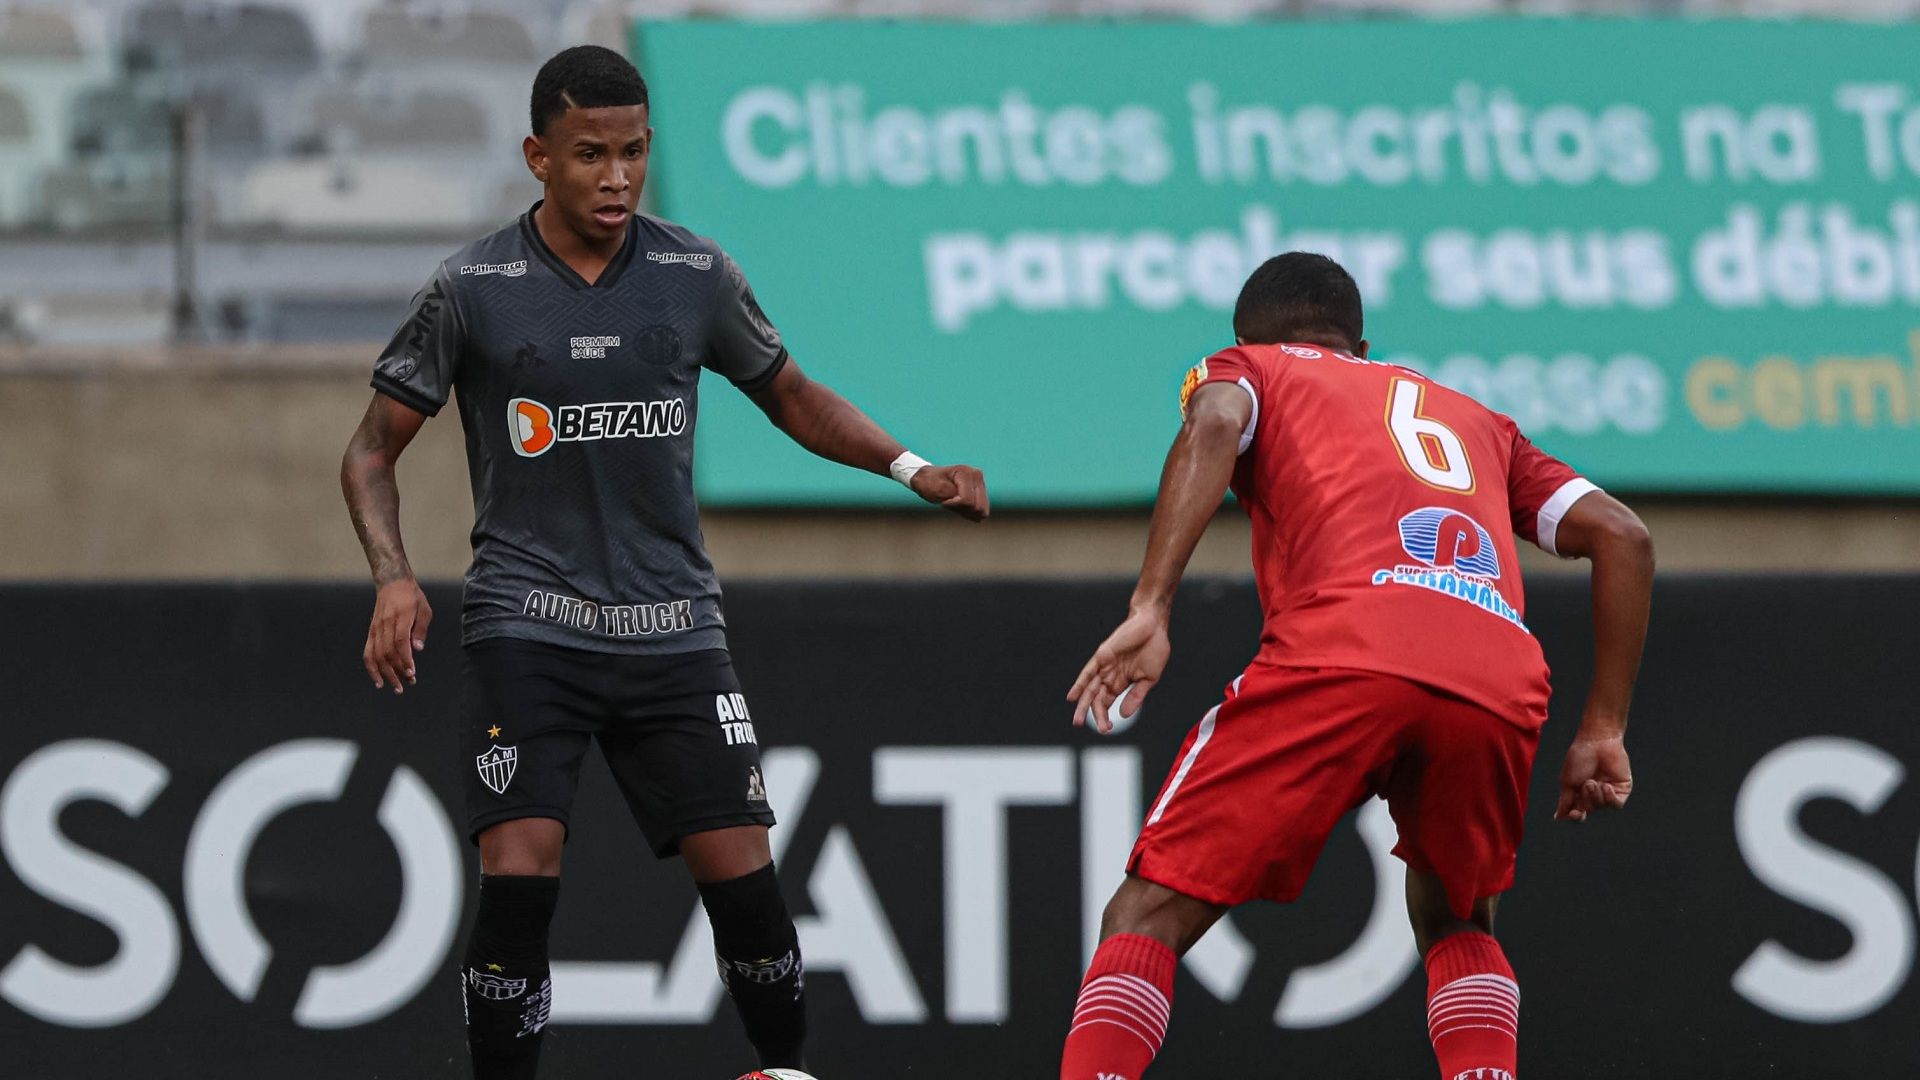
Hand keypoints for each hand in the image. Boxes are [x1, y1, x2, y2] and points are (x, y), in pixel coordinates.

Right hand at [364, 577, 431, 693]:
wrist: (392, 583)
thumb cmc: (412, 597)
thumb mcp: (424, 609)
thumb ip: (420, 629)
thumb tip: (417, 649)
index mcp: (400, 617)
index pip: (400, 642)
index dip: (404, 659)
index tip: (411, 672)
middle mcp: (385, 624)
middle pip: (388, 652)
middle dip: (397, 671)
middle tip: (409, 683)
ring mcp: (375, 629)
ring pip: (377, 655)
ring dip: (386, 674)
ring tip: (396, 687)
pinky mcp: (371, 632)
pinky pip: (368, 653)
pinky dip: (371, 668)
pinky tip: (378, 680)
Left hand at [910, 464, 988, 521]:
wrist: (929, 479)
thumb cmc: (929, 483)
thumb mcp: (937, 490)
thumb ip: (953, 495)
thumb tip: (968, 503)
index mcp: (965, 473)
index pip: (967, 500)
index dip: (953, 505)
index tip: (943, 501)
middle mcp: (977, 476)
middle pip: (978, 507)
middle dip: (963, 510)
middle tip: (949, 503)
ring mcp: (981, 483)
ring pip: (982, 510)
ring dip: (967, 512)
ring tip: (955, 504)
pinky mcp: (982, 491)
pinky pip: (982, 511)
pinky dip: (970, 512)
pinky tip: (960, 506)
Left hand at [1066, 610, 1170, 733]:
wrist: (1154, 626)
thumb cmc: (1154, 649)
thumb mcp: (1149, 679)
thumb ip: (1136, 696)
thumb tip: (1124, 715)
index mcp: (1122, 682)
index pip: (1108, 703)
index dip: (1106, 717)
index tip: (1107, 729)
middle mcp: (1110, 676)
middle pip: (1098, 699)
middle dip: (1096, 716)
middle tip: (1098, 730)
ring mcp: (1105, 667)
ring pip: (1090, 689)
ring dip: (1084, 705)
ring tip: (1078, 721)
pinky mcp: (1102, 656)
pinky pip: (1088, 672)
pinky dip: (1080, 684)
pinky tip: (1072, 697)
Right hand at [1555, 731, 1631, 821]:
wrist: (1597, 742)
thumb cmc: (1580, 757)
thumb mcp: (1568, 781)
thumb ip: (1565, 801)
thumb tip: (1559, 817)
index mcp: (1579, 792)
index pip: (1578, 812)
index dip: (1576, 816)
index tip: (1574, 814)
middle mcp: (1594, 793)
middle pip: (1589, 809)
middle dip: (1586, 799)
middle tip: (1586, 783)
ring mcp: (1608, 791)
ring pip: (1602, 807)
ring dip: (1596, 796)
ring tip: (1593, 781)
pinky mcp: (1622, 789)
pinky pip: (1616, 804)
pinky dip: (1610, 798)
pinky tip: (1606, 786)